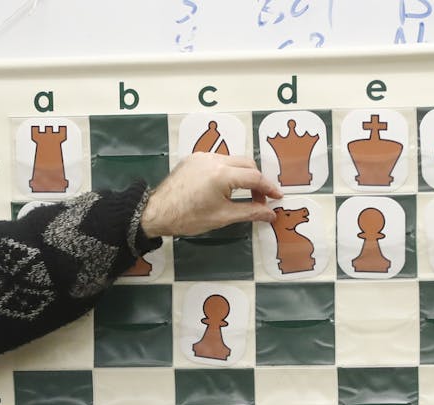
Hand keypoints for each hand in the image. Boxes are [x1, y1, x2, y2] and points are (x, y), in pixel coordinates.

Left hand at [139, 153, 281, 237]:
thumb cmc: (188, 218)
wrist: (156, 212)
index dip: (269, 188)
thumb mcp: (222, 217)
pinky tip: (226, 188)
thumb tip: (270, 213)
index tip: (277, 197)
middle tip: (260, 200)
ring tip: (243, 195)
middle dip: (257, 181)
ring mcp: (203, 156)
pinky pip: (218, 160)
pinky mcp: (194, 158)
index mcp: (223, 174)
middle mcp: (214, 159)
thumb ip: (250, 212)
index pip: (255, 177)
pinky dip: (228, 171)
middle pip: (247, 164)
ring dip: (242, 175)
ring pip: (233, 160)